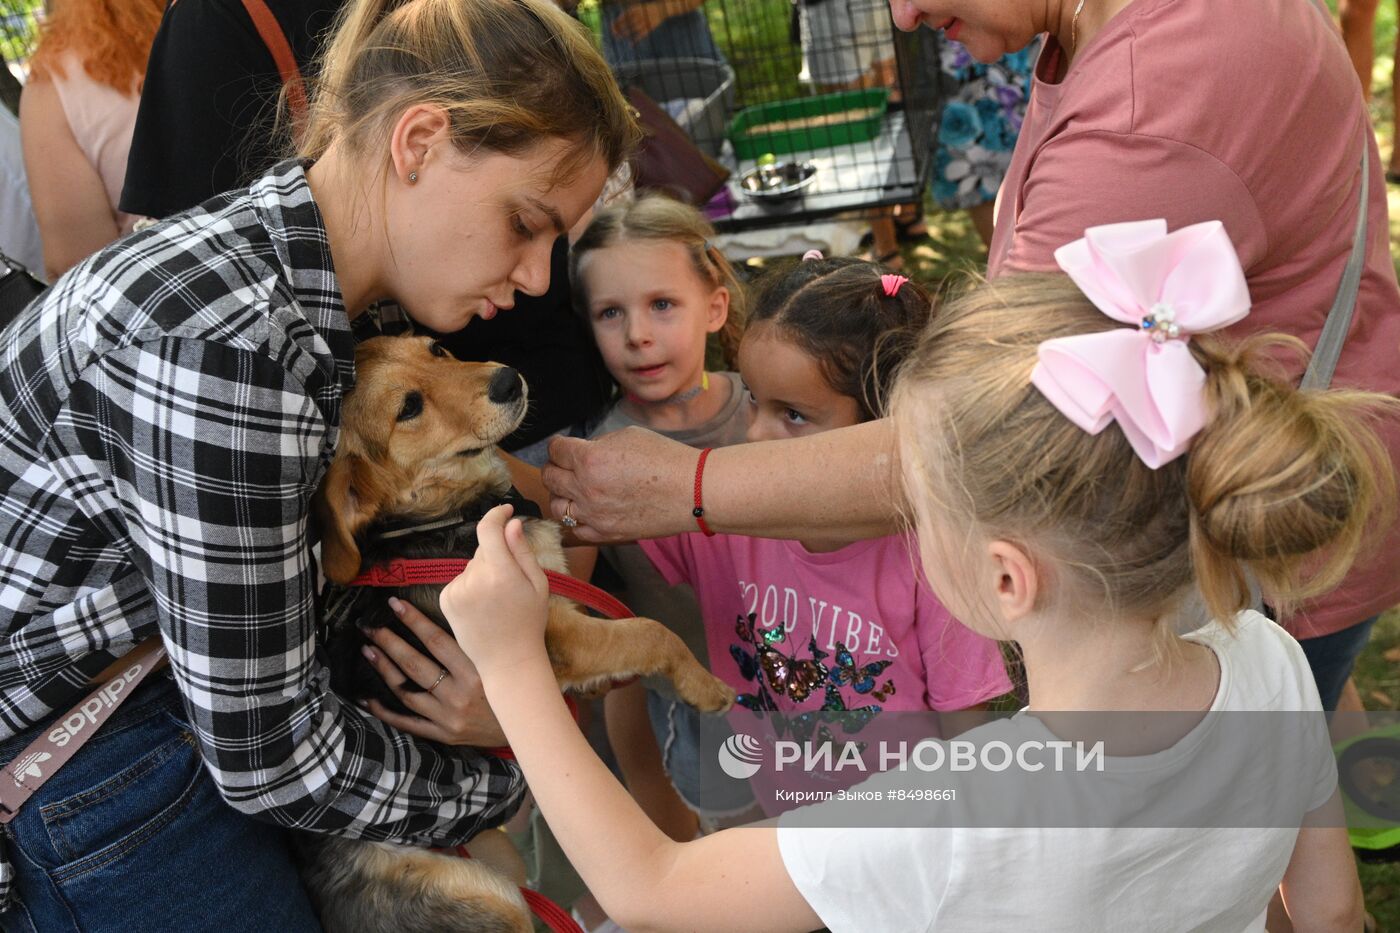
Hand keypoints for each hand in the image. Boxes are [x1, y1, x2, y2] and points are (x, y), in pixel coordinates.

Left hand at [360, 600, 506, 746]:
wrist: (526, 728)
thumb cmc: (514, 687)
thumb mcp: (501, 662)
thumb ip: (478, 642)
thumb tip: (455, 612)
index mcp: (476, 672)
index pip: (437, 641)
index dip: (414, 621)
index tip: (395, 605)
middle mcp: (460, 694)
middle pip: (415, 664)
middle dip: (389, 642)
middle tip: (370, 626)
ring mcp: (448, 717)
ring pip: (407, 690)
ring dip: (384, 669)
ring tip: (369, 650)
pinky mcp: (443, 735)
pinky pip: (408, 724)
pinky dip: (385, 712)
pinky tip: (367, 699)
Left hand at [439, 505, 550, 673]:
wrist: (507, 660)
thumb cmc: (529, 622)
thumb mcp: (538, 584)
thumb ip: (523, 551)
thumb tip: (511, 523)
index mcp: (501, 572)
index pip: (489, 528)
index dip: (497, 514)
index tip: (506, 510)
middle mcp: (475, 578)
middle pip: (483, 548)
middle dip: (497, 555)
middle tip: (512, 581)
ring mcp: (457, 590)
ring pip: (472, 565)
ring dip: (483, 572)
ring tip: (497, 599)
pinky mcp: (446, 599)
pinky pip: (461, 579)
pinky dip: (471, 586)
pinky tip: (482, 606)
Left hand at [543, 428, 694, 542]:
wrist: (692, 491)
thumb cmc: (666, 459)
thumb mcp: (627, 436)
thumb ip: (597, 445)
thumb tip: (581, 452)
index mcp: (590, 459)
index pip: (555, 450)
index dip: (558, 446)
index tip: (562, 447)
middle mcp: (586, 489)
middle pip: (549, 477)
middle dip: (555, 467)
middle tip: (565, 465)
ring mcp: (594, 515)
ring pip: (556, 506)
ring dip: (561, 495)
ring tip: (574, 489)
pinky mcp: (605, 534)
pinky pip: (575, 529)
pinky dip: (576, 518)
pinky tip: (586, 509)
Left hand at [610, 0, 668, 42]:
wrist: (661, 9)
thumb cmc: (646, 10)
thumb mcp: (637, 9)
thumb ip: (628, 15)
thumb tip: (616, 23)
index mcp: (636, 9)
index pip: (623, 16)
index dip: (617, 22)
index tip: (612, 27)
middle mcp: (640, 15)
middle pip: (627, 23)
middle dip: (619, 29)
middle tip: (614, 34)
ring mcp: (645, 21)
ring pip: (633, 29)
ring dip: (625, 33)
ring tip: (619, 37)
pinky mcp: (650, 28)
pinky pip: (641, 35)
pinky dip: (636, 40)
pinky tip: (631, 45)